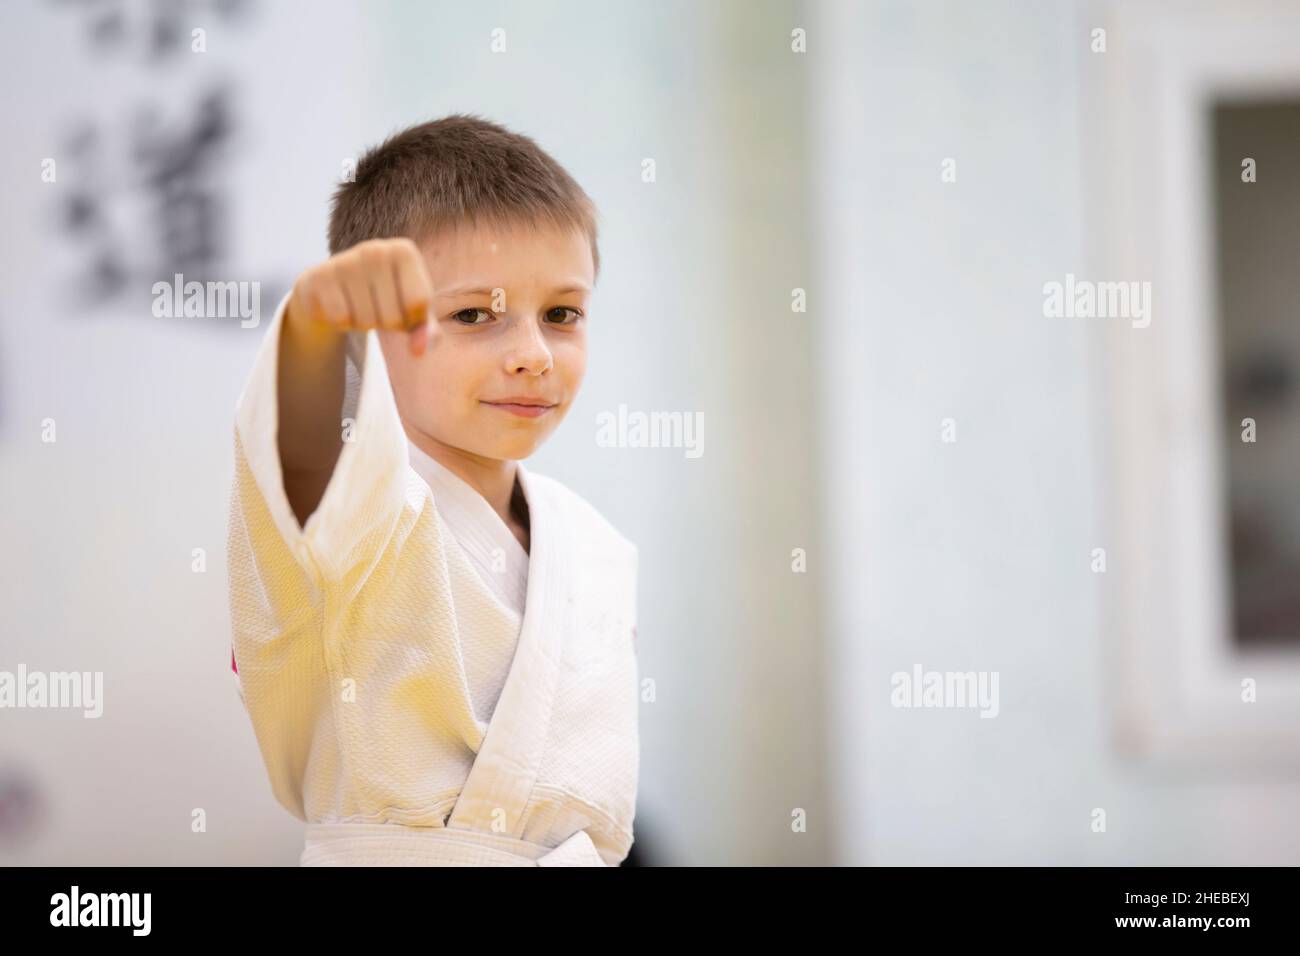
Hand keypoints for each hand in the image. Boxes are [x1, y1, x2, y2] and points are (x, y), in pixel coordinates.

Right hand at [286, 237, 434, 355]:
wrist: (333, 290)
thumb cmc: (383, 300)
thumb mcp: (412, 314)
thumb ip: (426, 332)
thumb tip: (419, 351)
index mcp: (404, 251)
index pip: (418, 303)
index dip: (412, 319)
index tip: (403, 308)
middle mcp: (375, 249)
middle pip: (393, 317)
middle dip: (386, 325)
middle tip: (376, 309)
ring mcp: (345, 260)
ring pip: (366, 321)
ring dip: (364, 325)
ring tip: (359, 307)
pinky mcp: (319, 276)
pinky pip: (341, 318)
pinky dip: (342, 323)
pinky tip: (340, 306)